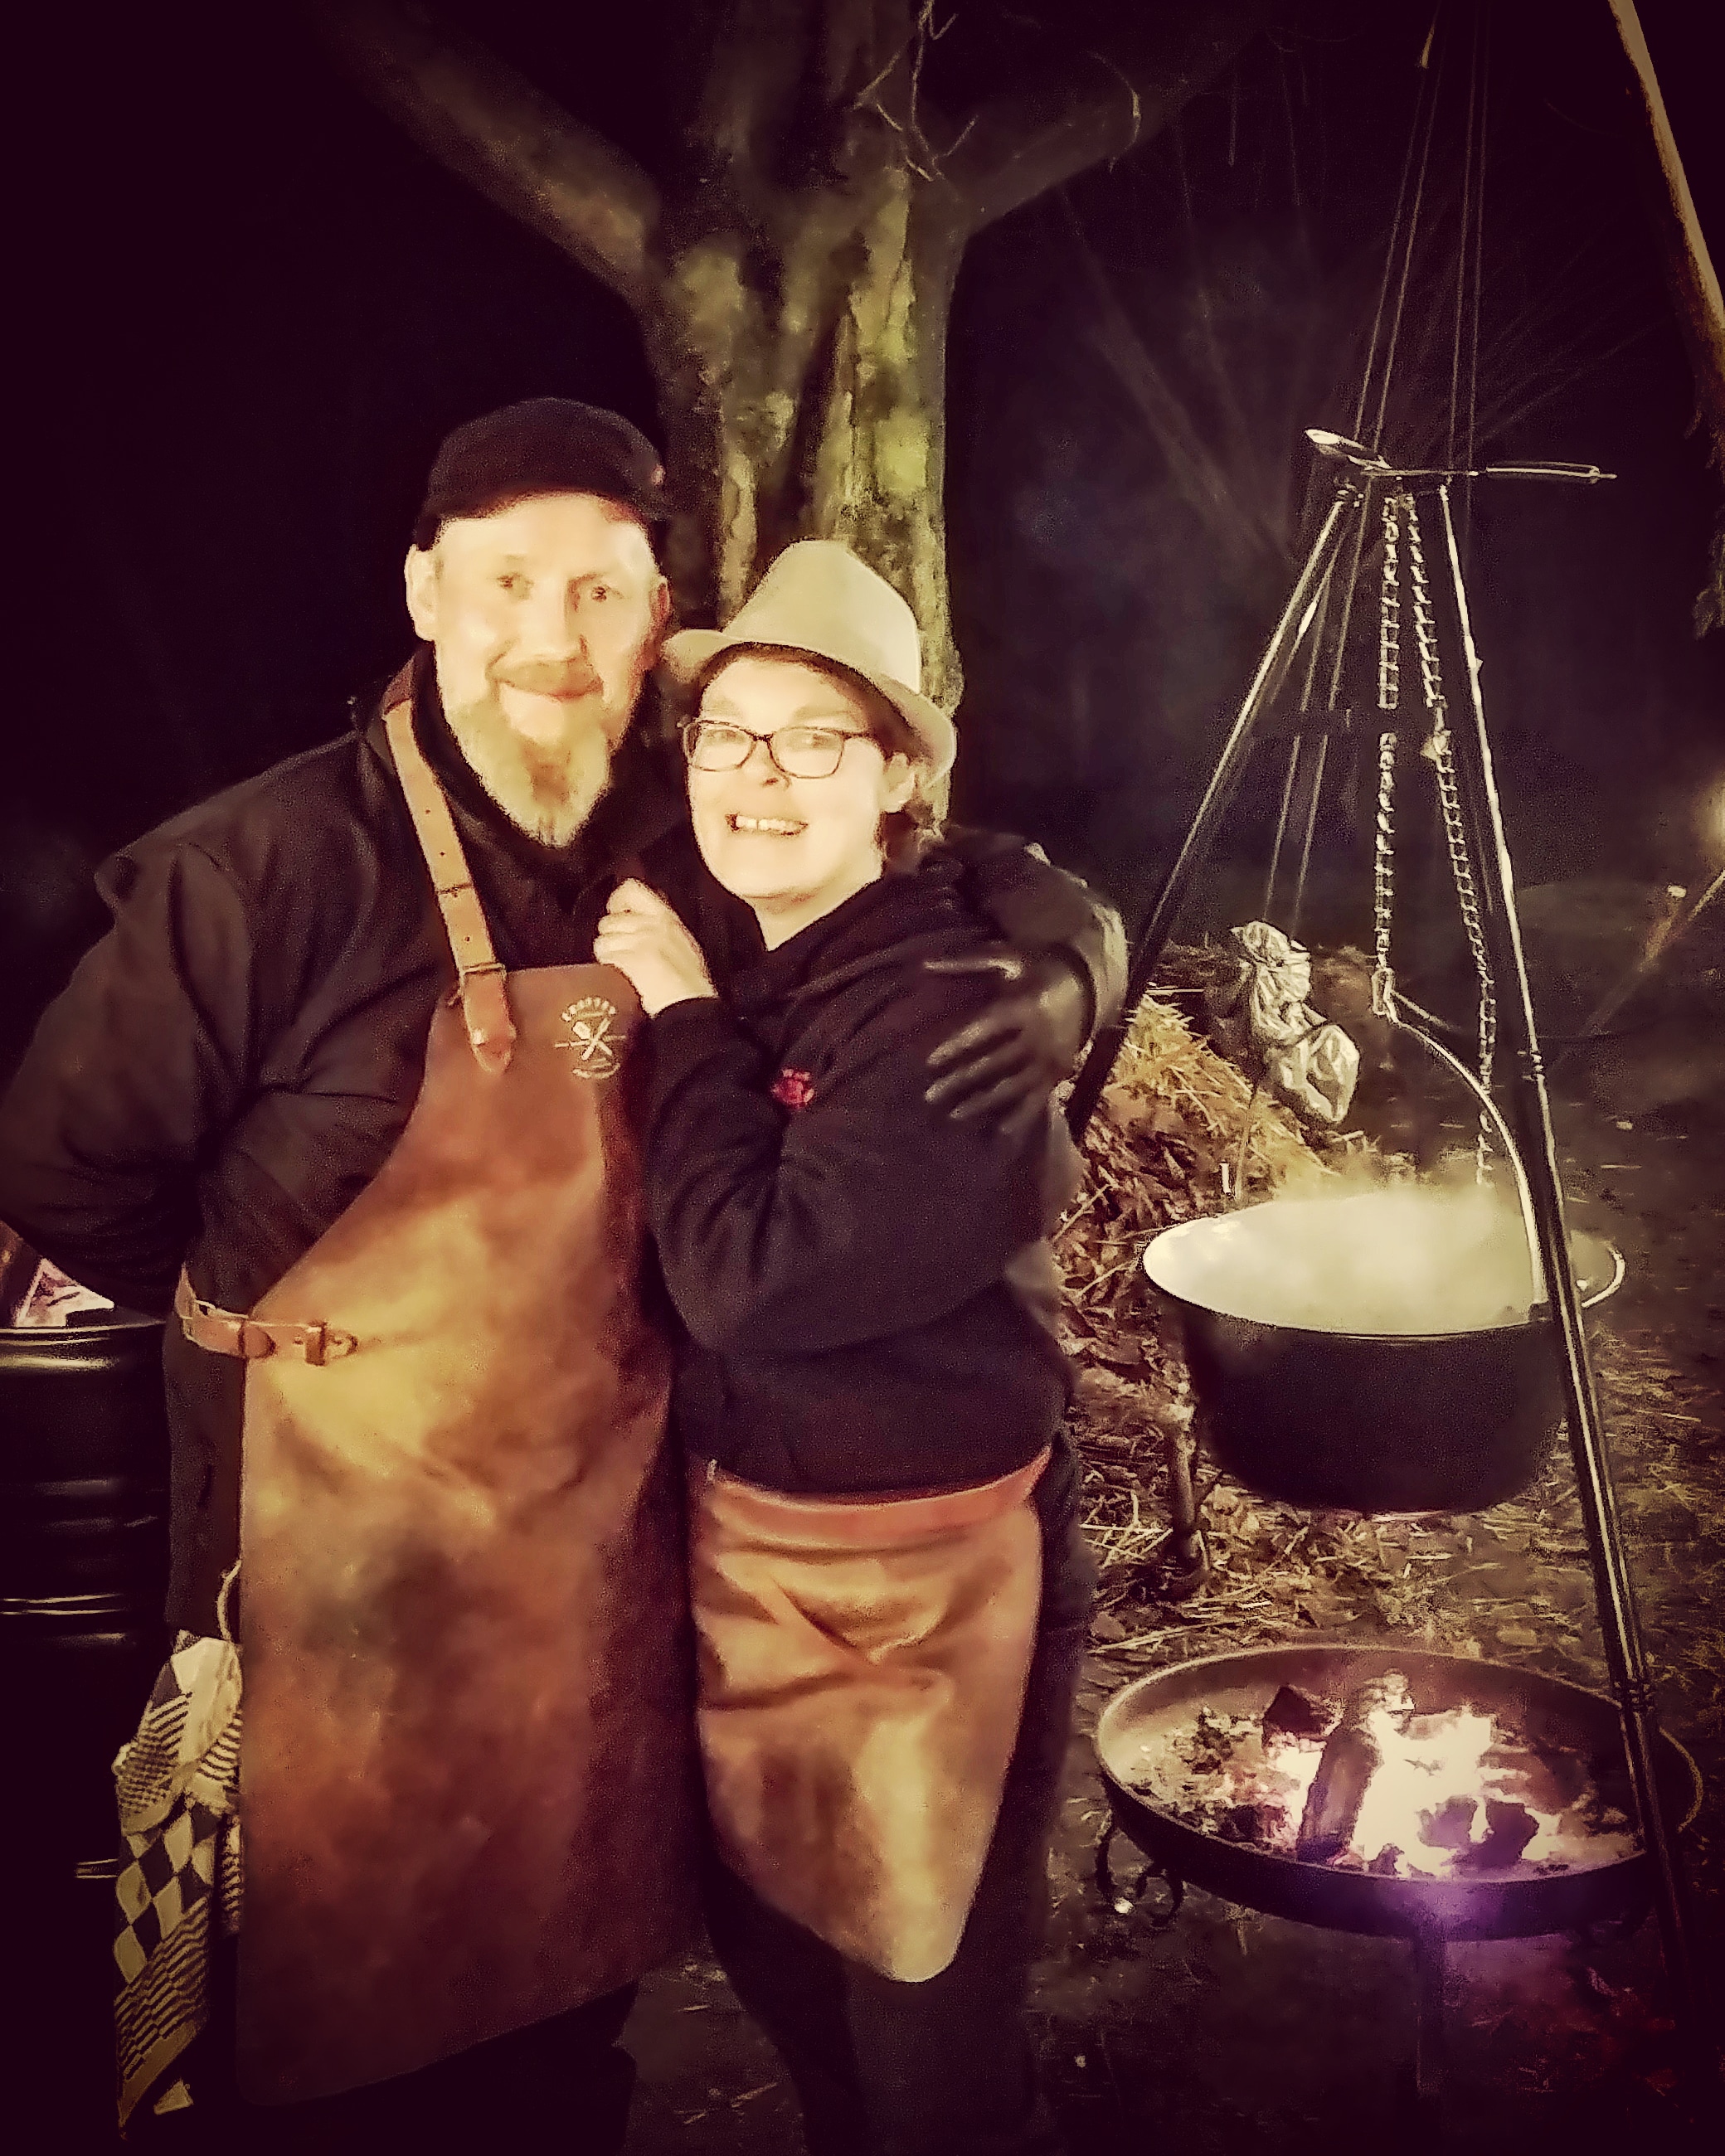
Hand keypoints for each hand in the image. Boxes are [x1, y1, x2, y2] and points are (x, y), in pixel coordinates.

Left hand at [593, 880, 717, 1016]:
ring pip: (603, 939)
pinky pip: (605, 956)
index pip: (631, 889)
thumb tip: (636, 917)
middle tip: (623, 953)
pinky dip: (608, 967)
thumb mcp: (681, 944)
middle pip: (610, 920)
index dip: (617, 901)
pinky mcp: (629, 959)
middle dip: (611, 938)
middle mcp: (652, 925)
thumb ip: (659, 926)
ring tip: (622, 968)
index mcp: (667, 918)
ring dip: (607, 955)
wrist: (690, 1008)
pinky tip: (620, 977)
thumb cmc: (690, 985)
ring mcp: (640, 941)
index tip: (616, 914)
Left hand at [922, 948, 1089, 1145]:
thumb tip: (926, 963)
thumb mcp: (1007, 958)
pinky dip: (1021, 1118)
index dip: (955, 1047)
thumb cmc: (1040, 968)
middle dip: (959, 1081)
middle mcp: (1036, 1037)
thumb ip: (966, 961)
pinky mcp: (1058, 1073)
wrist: (1090, 984)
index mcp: (1022, 1007)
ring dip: (982, 1103)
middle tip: (929, 1096)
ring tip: (953, 1115)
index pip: (982, 1032)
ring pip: (1011, 1087)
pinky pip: (1038, 1100)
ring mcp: (1049, 1059)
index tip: (929, 1062)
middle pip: (992, 1064)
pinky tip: (1001, 1133)